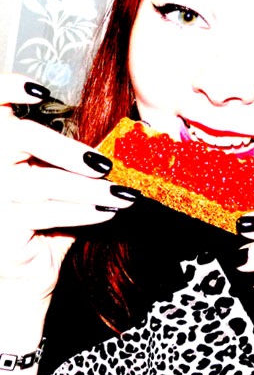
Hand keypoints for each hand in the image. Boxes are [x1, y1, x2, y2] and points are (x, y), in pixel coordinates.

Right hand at [0, 74, 136, 311]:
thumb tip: (107, 148)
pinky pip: (49, 212)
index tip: (40, 91)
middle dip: (68, 149)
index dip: (7, 88)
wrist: (16, 286)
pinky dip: (84, 212)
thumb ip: (63, 166)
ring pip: (44, 181)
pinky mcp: (2, 223)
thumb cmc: (34, 232)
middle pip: (21, 137)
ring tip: (121, 194)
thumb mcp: (46, 192)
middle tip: (105, 164)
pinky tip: (107, 212)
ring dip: (89, 188)